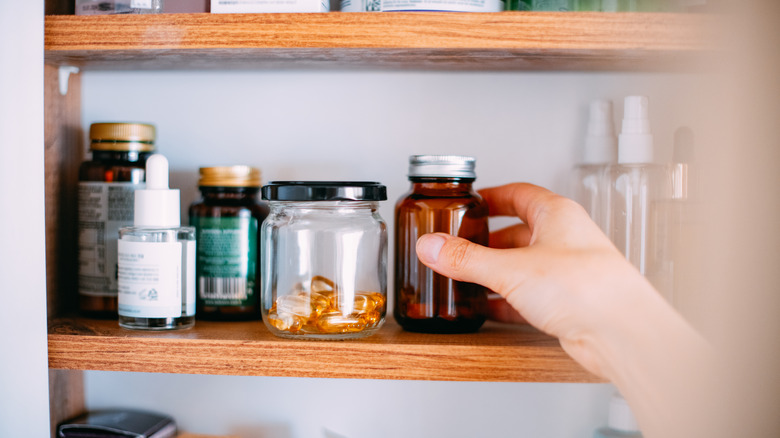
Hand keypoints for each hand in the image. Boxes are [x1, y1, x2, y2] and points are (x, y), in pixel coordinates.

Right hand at [415, 182, 662, 378]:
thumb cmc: (587, 288)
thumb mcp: (511, 269)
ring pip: (523, 266)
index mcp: (557, 215)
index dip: (492, 197)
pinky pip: (530, 296)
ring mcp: (568, 272)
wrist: (622, 333)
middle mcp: (565, 240)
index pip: (519, 194)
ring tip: (467, 277)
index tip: (470, 202)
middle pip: (518, 232)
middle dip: (487, 240)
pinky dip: (506, 300)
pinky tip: (488, 309)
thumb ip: (466, 259)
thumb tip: (432, 246)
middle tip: (460, 244)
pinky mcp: (568, 303)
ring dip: (495, 272)